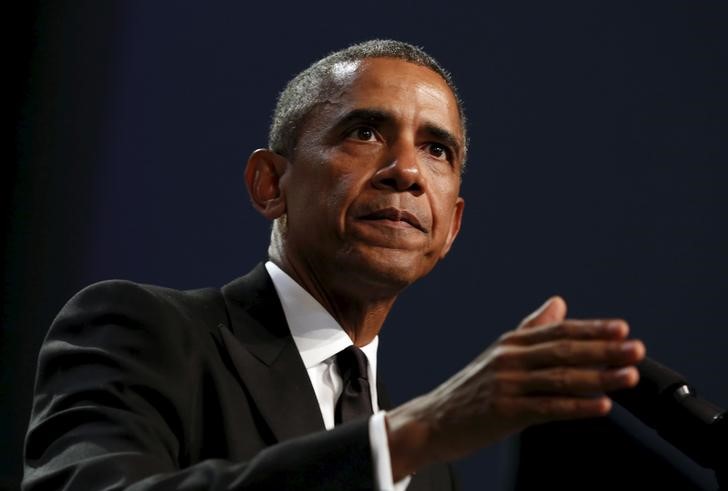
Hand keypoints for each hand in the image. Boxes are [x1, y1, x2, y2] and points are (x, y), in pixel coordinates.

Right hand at [385, 297, 644, 479]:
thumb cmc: (471, 390)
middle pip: (563, 350)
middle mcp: (509, 358)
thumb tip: (558, 303)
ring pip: (559, 378)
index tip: (622, 329)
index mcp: (512, 343)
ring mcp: (506, 384)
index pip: (558, 331)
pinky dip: (576, 406)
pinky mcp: (504, 411)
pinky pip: (547, 407)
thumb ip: (531, 329)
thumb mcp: (500, 354)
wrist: (433, 420)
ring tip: (629, 376)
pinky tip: (600, 406)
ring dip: (598, 377)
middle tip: (635, 349)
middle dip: (603, 350)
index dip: (591, 330)